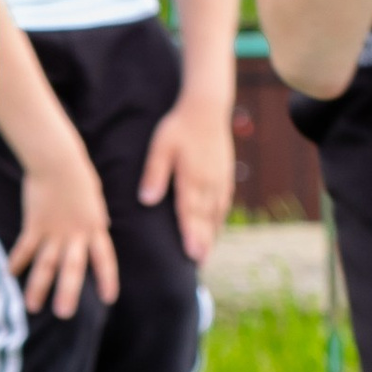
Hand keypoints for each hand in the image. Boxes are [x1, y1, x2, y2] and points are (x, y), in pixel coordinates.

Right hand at [9, 135, 117, 316]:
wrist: (57, 160)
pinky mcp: (34, 224)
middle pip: (72, 268)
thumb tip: (103, 227)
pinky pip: (25, 247)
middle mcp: (75, 234)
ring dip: (37, 287)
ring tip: (31, 307)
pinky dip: (17, 260)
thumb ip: (97, 218)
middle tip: (64, 315)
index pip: (104, 259)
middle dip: (67, 292)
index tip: (108, 298)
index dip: (106, 279)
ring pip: (45, 264)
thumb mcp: (95, 199)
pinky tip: (10, 274)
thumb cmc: (78, 175)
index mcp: (95, 227)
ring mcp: (53, 230)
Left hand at [139, 88, 234, 263]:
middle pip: (205, 218)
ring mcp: (219, 179)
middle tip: (199, 264)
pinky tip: (216, 228)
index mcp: (191, 178)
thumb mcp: (160, 146)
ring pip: (216, 213)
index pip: (189, 212)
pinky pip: (223, 202)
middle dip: (202, 242)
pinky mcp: (224, 174)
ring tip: (206, 254)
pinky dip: (220, 218)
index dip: (191, 235)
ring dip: (212, 234)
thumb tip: (146, 201)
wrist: (206, 108)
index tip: (191, 254)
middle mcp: (208, 182)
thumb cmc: (178, 127)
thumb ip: (154, 174)